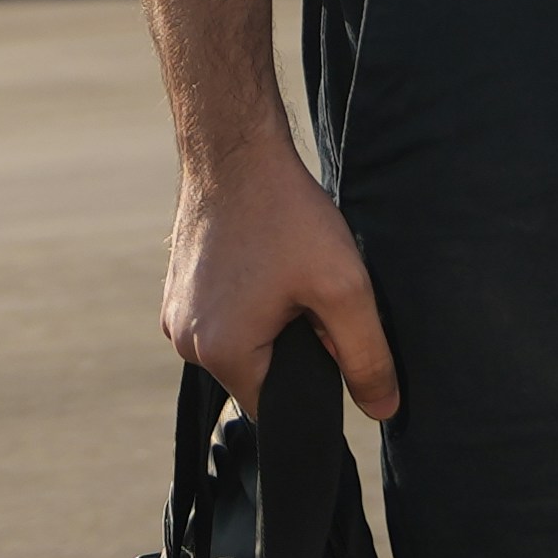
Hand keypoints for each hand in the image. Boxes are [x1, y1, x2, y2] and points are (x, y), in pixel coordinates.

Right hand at [161, 147, 398, 420]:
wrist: (235, 150)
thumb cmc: (286, 215)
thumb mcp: (343, 288)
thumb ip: (367, 356)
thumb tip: (383, 408)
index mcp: (220, 353)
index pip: (275, 407)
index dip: (311, 378)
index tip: (324, 332)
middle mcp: (185, 342)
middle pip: (255, 376)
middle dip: (290, 348)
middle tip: (310, 296)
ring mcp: (174, 314)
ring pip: (239, 347)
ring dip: (269, 325)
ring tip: (285, 275)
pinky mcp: (176, 290)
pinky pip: (221, 320)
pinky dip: (248, 304)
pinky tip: (263, 263)